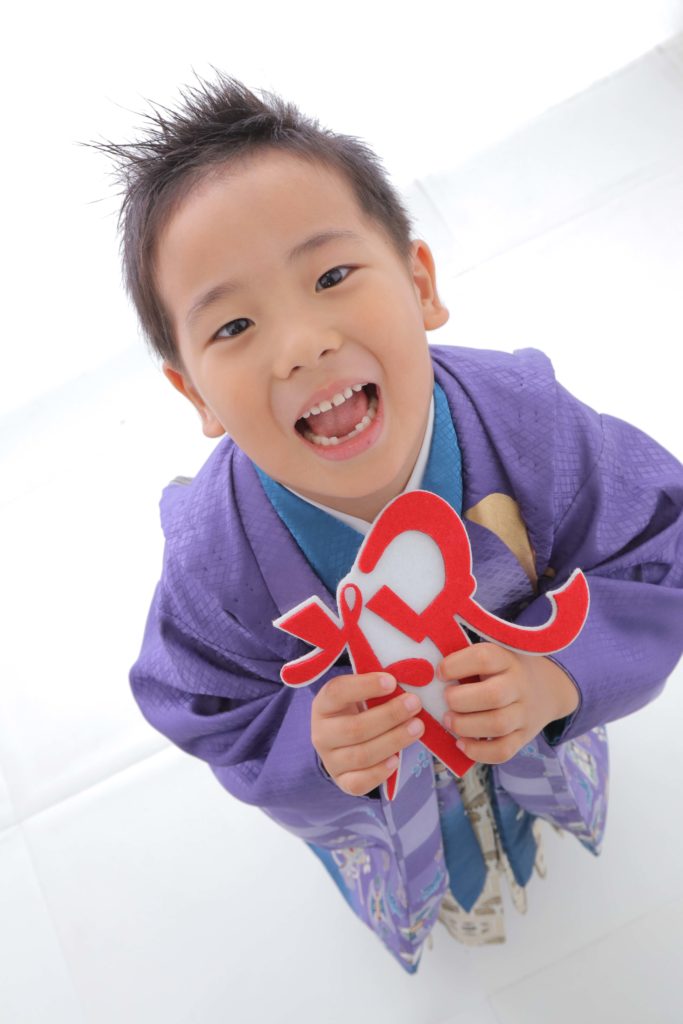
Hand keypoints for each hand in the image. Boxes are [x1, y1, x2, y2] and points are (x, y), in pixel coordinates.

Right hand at [311, 672, 424, 795]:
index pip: (337, 692)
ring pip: (361, 755)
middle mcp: (321, 734)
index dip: (365, 686)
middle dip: (389, 716)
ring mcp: (330, 760)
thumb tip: (408, 678)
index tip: (392, 681)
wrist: (345, 740)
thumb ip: (378, 688)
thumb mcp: (361, 693)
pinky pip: (359, 783)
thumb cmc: (359, 709)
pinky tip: (396, 759)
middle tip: (414, 703)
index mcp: (323, 705)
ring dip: (393, 741)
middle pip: (355, 728)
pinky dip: (379, 772)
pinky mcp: (342, 781)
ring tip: (417, 727)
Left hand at [438, 643, 578, 763]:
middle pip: (493, 696)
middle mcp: (519, 685)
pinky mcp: (523, 737)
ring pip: (498, 725)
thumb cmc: (503, 670)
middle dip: (460, 700)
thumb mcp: (492, 656)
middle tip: (446, 700)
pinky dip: (478, 752)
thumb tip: (425, 672)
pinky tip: (461, 744)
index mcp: (507, 659)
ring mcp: (524, 713)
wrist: (547, 687)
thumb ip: (465, 661)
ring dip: (466, 726)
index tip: (440, 673)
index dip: (456, 665)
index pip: (484, 658)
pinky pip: (503, 751)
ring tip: (449, 721)